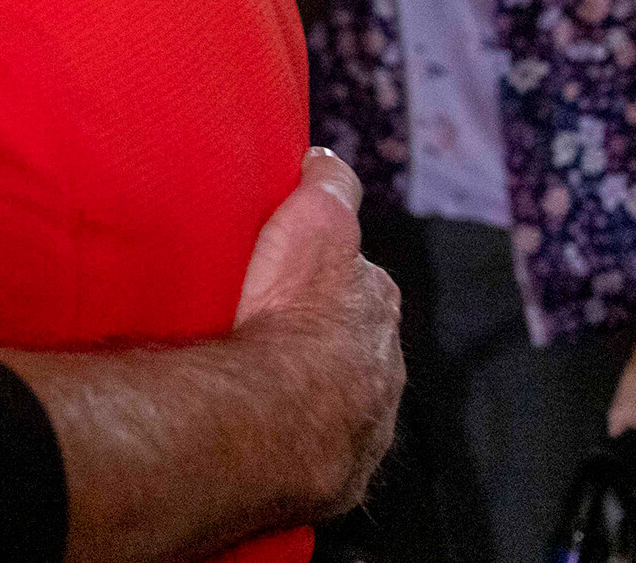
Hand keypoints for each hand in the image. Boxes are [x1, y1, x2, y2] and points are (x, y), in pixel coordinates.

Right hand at [231, 149, 404, 516]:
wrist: (270, 418)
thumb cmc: (288, 317)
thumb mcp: (316, 222)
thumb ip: (329, 186)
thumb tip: (327, 159)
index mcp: (378, 307)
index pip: (358, 279)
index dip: (321, 268)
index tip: (286, 266)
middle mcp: (385, 369)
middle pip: (350, 340)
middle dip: (317, 333)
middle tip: (261, 324)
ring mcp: (365, 428)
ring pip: (336, 397)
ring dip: (305, 389)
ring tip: (250, 380)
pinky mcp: (340, 477)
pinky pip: (314, 449)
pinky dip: (293, 437)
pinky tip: (255, 429)